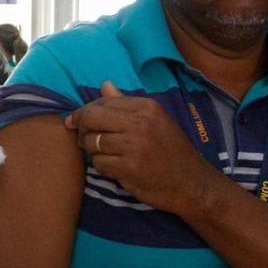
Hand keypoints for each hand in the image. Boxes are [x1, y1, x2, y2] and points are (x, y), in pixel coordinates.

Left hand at [65, 81, 221, 213]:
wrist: (192, 183)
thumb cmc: (171, 150)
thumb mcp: (155, 120)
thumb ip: (126, 103)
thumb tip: (104, 84)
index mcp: (146, 107)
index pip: (102, 102)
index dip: (84, 112)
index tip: (75, 121)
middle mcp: (140, 123)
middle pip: (92, 118)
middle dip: (82, 128)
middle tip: (83, 138)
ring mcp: (134, 146)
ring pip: (92, 142)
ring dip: (93, 151)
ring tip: (107, 154)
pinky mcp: (129, 168)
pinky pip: (99, 163)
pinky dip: (102, 167)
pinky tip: (115, 168)